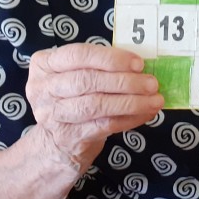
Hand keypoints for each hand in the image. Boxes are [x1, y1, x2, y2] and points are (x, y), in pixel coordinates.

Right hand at [26, 43, 162, 169]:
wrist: (53, 144)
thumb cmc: (70, 99)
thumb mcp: (72, 76)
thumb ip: (97, 67)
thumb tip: (139, 65)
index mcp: (44, 65)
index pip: (78, 55)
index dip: (111, 58)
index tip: (138, 63)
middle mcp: (43, 89)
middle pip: (88, 80)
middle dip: (125, 81)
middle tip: (151, 83)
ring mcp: (53, 115)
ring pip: (96, 105)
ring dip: (131, 102)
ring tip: (155, 99)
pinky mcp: (68, 138)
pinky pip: (104, 125)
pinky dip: (130, 118)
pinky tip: (146, 113)